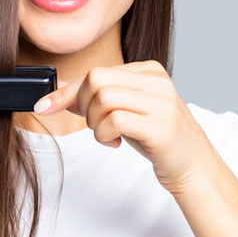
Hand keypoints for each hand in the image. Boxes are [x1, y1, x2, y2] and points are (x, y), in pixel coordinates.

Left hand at [33, 60, 216, 192]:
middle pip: (96, 80)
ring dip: (94, 124)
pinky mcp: (161, 126)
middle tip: (95, 125)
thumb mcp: (126, 110)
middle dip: (82, 106)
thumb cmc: (156, 138)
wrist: (193, 166)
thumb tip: (57, 92)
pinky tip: (115, 143)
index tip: (44, 105)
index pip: (96, 72)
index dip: (67, 91)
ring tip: (108, 135)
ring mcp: (161, 103)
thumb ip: (97, 98)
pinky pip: (115, 121)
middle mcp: (157, 81)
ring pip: (103, 99)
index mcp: (149, 71)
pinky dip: (104, 135)